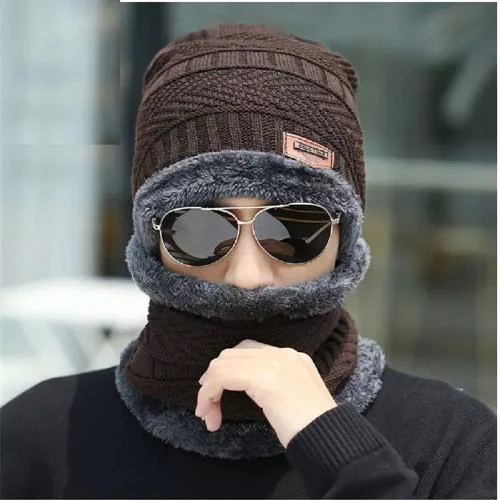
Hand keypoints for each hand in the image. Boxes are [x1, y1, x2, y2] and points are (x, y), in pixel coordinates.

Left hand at [195, 339, 336, 447]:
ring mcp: (274, 363)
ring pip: (223, 364)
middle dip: (213, 379)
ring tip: (206, 414)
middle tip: (206, 405)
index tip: (216, 393)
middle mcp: (282, 354)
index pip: (248, 351)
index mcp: (291, 357)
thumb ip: (273, 384)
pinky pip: (223, 377)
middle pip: (232, 355)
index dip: (227, 370)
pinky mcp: (264, 377)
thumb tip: (249, 387)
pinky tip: (209, 414)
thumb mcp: (293, 396)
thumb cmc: (313, 427)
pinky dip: (209, 394)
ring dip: (208, 390)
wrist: (329, 436)